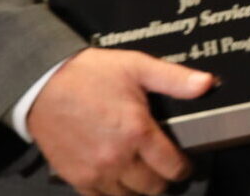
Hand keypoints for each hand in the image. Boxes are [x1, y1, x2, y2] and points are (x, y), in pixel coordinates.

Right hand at [26, 47, 214, 195]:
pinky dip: (113, 193)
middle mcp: (118, 157)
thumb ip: (174, 78)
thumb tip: (207, 83)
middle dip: (163, 180)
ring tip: (142, 173)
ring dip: (139, 188)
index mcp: (137, 131)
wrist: (43, 84)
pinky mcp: (77, 178)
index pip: (172, 167)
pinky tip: (117, 178)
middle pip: (153, 187)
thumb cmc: (90, 74)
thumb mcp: (136, 66)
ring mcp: (96, 172)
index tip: (183, 163)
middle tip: (163, 168)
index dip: (183, 168)